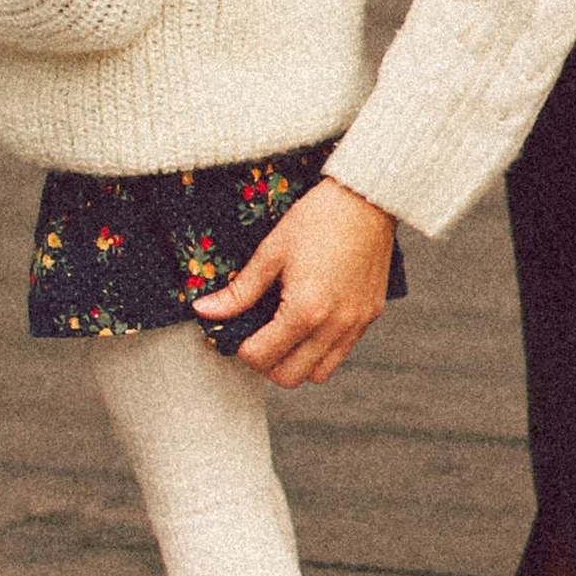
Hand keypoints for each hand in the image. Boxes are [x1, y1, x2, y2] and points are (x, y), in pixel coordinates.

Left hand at [192, 175, 395, 387]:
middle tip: (258, 338)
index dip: (242, 348)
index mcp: (305, 310)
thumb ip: (240, 290)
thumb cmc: (319, 218)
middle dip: (266, 363)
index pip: (262, 357)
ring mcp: (355, 324)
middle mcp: (333, 325)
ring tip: (285, 334)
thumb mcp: (272, 251)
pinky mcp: (370, 316)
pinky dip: (322, 350)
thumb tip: (204, 310)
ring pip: (319, 374)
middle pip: (289, 377)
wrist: (367, 198)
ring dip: (296, 362)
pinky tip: (311, 323)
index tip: (239, 331)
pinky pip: (342, 352)